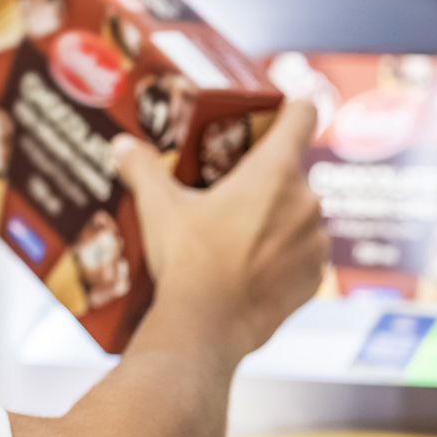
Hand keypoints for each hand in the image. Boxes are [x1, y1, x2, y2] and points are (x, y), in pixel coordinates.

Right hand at [112, 99, 327, 364]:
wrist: (206, 328)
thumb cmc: (187, 260)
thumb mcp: (158, 208)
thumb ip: (142, 168)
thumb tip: (121, 146)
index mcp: (274, 173)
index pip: (303, 114)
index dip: (290, 108)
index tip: (275, 113)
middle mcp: (306, 201)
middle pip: (293, 171)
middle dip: (266, 178)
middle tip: (229, 191)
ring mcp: (315, 243)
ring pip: (300, 214)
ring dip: (278, 218)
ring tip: (237, 235)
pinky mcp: (315, 279)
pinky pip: (304, 254)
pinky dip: (284, 255)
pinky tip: (251, 266)